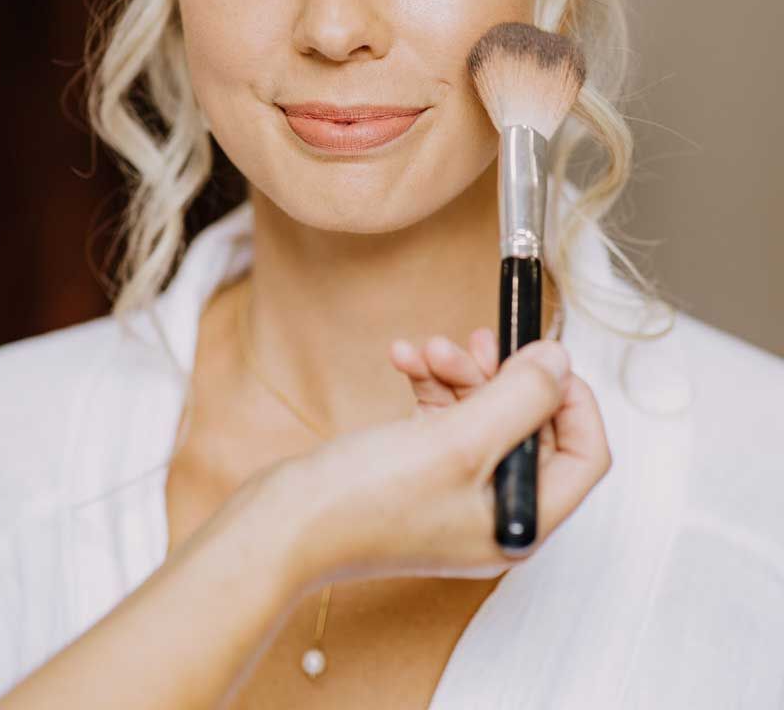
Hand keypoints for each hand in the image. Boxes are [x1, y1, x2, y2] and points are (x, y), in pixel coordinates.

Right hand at [266, 335, 610, 592]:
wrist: (282, 526)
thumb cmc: (366, 503)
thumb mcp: (459, 442)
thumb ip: (521, 398)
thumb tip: (559, 361)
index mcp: (521, 521)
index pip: (584, 454)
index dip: (572, 398)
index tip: (544, 355)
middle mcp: (494, 511)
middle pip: (529, 425)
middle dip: (500, 374)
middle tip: (472, 342)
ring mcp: (455, 493)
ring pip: (482, 412)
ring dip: (457, 371)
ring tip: (424, 349)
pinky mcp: (418, 474)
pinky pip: (442, 417)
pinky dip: (428, 384)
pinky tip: (401, 361)